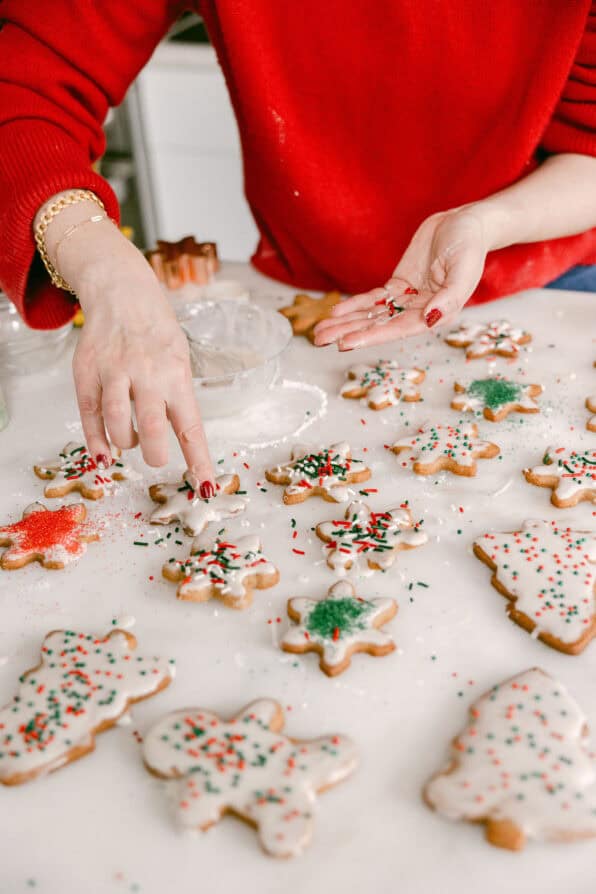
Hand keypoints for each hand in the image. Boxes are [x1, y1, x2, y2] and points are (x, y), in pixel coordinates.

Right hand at [52, 214, 213, 490]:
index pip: (191, 427)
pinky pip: (90, 417)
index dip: (198, 461)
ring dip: (126, 444)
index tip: (206, 489)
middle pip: (153, 430)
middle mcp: (147, 376)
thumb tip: (180, 444)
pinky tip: (103, 454)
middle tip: (156, 457)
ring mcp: (115, 374)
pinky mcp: (87, 374)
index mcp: (177, 375)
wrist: (121, 293)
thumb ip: (178, 400)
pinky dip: (96, 441)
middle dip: (156, 455)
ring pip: (119, 426)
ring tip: (133, 438)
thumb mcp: (181, 361)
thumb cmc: (157, 335)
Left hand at [313, 206, 488, 349]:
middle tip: (320, 340)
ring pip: (372, 315)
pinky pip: (374, 299)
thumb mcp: (464, 269)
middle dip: (349, 332)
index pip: (397, 330)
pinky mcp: (399, 286)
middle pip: (378, 325)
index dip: (370, 336)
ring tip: (319, 332)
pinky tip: (335, 312)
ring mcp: (407, 300)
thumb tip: (431, 318)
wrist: (465, 224)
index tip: (346, 342)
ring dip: (346, 323)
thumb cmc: (470, 246)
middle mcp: (419, 312)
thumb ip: (451, 297)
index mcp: (437, 314)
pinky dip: (354, 305)